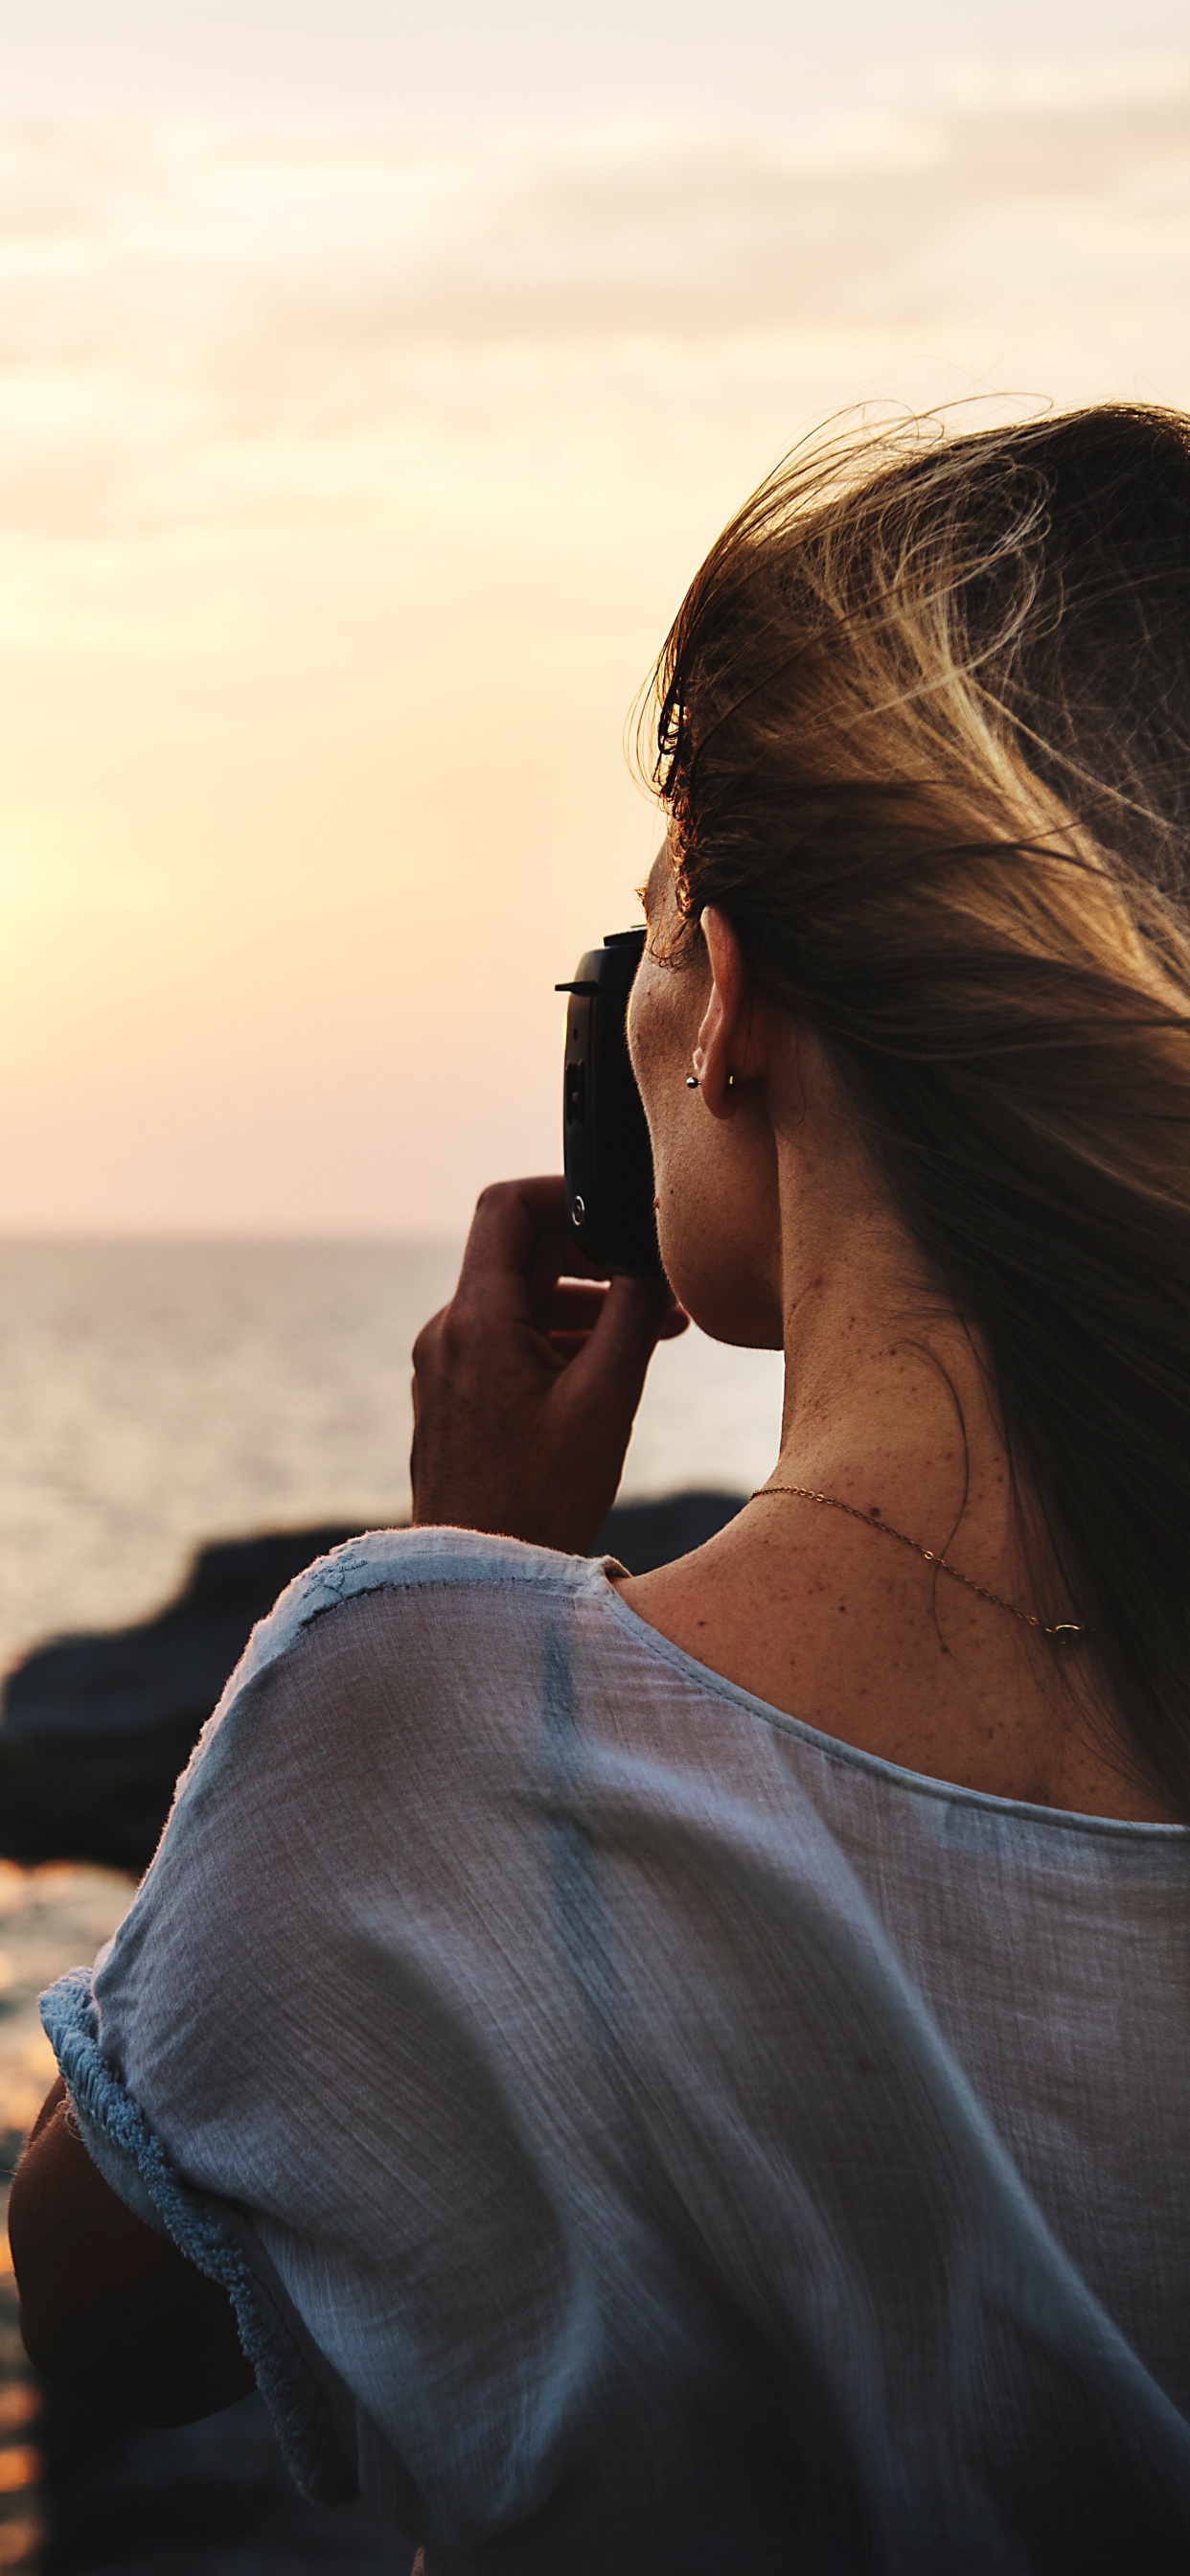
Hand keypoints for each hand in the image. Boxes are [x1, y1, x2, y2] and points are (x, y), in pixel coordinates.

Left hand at [411, 1176, 687, 1553]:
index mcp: (477, 1321)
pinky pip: (508, 1340)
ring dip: (585, 1303)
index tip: (620, 1219)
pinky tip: (609, 1368)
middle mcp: (449, 1331)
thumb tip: (652, 1260)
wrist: (475, 1580)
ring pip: (519, 1301)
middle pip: (520, 1253)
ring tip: (655, 1331)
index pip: (506, 1206)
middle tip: (659, 1286)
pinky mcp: (454, 1395)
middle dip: (594, 1258)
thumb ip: (631, 1315)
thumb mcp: (605, 1402)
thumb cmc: (539, 1500)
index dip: (565, 1194)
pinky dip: (559, 1338)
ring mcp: (446, 1364)